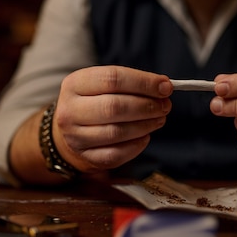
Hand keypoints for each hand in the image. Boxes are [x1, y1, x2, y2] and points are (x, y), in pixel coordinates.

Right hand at [52, 66, 171, 172]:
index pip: (113, 78)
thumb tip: (164, 86)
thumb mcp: (105, 83)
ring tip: (159, 119)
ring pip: (117, 132)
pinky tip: (145, 136)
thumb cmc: (96, 100)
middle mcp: (70, 110)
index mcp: (74, 83)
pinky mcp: (85, 157)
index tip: (166, 87)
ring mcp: (75, 136)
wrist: (71, 129)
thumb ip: (133, 82)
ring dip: (145, 125)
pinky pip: (116, 154)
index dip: (144, 82)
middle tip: (165, 106)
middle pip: (114, 107)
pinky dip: (136, 145)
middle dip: (147, 106)